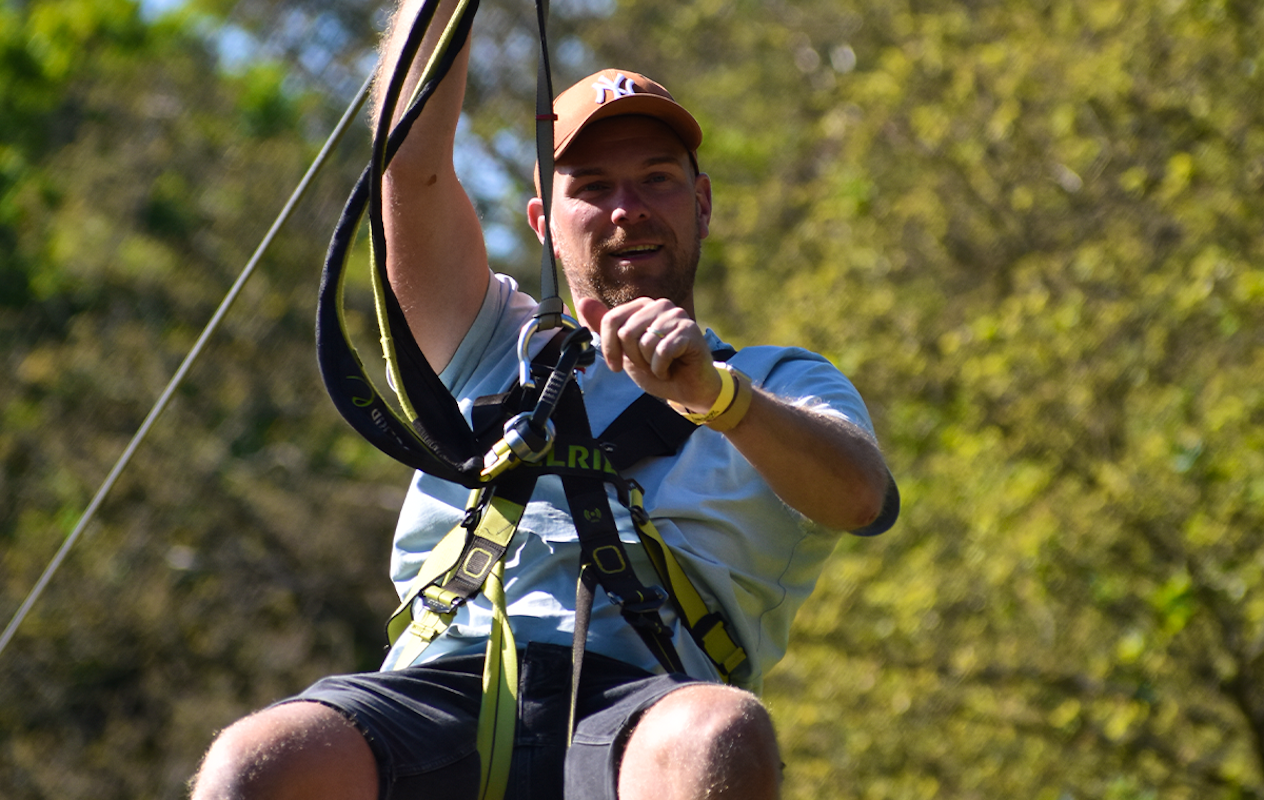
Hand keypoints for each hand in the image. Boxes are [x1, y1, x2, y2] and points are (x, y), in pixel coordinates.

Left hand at [576, 296, 721, 412]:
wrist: (688, 388)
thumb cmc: (657, 368)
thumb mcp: (625, 350)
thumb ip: (605, 327)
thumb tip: (584, 302)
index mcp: (642, 307)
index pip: (611, 320)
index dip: (609, 348)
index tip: (616, 366)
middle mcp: (660, 305)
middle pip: (626, 333)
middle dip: (633, 358)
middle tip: (648, 364)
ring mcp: (676, 315)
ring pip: (644, 343)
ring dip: (649, 364)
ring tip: (662, 365)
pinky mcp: (690, 330)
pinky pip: (662, 351)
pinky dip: (662, 369)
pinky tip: (671, 368)